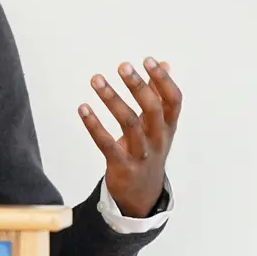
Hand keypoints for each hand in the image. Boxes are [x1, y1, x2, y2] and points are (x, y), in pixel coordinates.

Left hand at [78, 57, 181, 217]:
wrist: (142, 195)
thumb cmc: (148, 151)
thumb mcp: (158, 126)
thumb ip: (159, 95)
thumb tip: (165, 64)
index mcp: (168, 128)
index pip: (173, 101)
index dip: (163, 80)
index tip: (148, 60)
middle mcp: (157, 140)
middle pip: (152, 110)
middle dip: (138, 86)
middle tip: (122, 66)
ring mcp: (141, 155)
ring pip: (129, 124)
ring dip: (112, 99)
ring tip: (97, 79)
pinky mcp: (121, 166)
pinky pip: (106, 144)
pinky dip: (94, 125)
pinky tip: (83, 108)